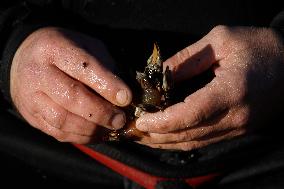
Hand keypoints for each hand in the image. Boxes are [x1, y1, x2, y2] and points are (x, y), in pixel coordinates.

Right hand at [10, 27, 131, 143]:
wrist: (24, 58)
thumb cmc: (65, 50)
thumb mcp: (86, 45)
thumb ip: (104, 65)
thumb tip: (123, 95)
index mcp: (54, 47)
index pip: (83, 68)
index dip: (107, 85)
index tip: (126, 98)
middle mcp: (38, 72)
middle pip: (71, 97)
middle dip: (101, 112)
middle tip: (120, 119)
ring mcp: (30, 97)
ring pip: (62, 120)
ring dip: (91, 128)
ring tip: (109, 128)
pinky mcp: (30, 115)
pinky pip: (56, 132)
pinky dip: (79, 136)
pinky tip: (95, 133)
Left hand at [136, 26, 283, 150]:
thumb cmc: (260, 47)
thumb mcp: (222, 40)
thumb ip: (188, 59)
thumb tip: (160, 76)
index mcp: (232, 90)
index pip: (189, 114)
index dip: (162, 121)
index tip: (141, 120)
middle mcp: (236, 115)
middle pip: (189, 134)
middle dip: (158, 135)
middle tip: (134, 130)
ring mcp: (238, 126)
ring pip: (195, 142)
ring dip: (167, 142)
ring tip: (144, 136)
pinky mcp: (238, 128)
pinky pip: (206, 140)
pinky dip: (183, 140)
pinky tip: (167, 136)